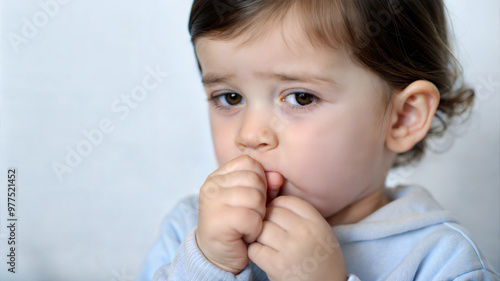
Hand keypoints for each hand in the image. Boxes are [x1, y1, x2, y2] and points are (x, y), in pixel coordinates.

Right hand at [195, 155, 281, 273]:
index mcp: (218, 176)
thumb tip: (278, 176)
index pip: (249, 163)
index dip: (260, 179)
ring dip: (258, 216)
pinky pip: (251, 218)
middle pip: (254, 180)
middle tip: (251, 215)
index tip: (252, 198)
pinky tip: (245, 235)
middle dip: (261, 200)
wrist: (219, 256)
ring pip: (255, 198)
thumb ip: (266, 185)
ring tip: (248, 225)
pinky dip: (254, 230)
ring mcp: (212, 202)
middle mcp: (212, 186)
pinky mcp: (218, 221)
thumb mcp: (253, 201)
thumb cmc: (238, 225)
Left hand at [248, 196, 346, 280]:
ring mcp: (291, 249)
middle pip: (271, 213)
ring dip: (257, 236)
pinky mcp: (278, 266)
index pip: (286, 201)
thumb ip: (300, 216)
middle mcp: (305, 232)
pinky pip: (255, 249)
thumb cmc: (320, 260)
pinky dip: (255, 253)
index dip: (276, 207)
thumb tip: (270, 198)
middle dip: (264, 220)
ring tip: (264, 244)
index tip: (275, 217)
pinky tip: (263, 257)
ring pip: (260, 229)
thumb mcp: (320, 232)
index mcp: (316, 222)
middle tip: (266, 231)